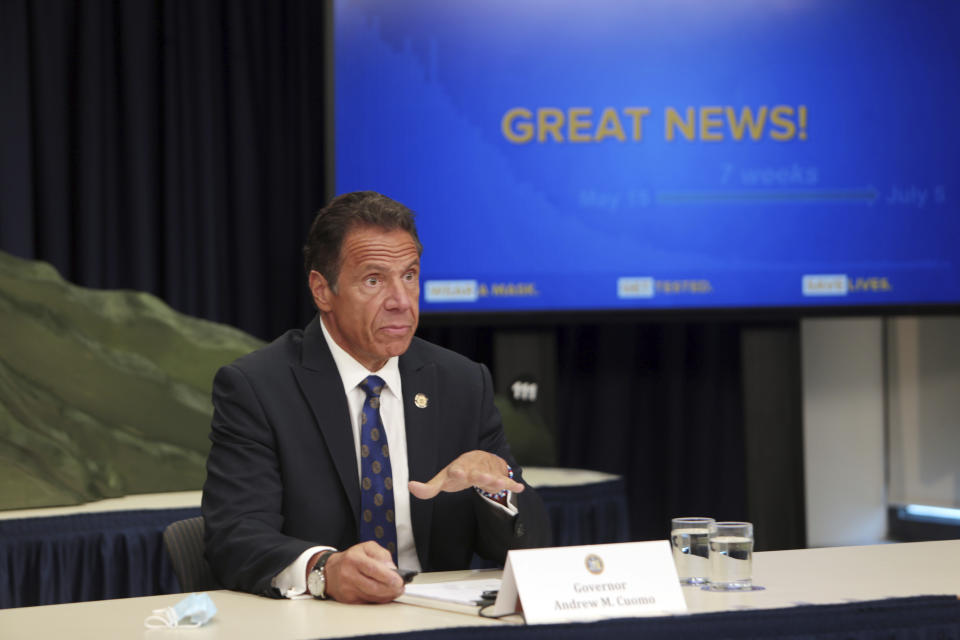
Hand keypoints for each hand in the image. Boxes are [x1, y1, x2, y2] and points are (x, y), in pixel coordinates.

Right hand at [323, 541, 403, 603]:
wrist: (330, 571)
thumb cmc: (351, 558)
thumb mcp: (366, 548)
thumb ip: (382, 555)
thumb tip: (392, 569)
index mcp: (354, 559)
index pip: (373, 569)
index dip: (388, 576)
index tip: (399, 580)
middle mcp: (349, 574)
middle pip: (373, 586)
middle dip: (390, 589)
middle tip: (400, 588)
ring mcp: (347, 589)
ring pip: (372, 596)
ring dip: (387, 595)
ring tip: (396, 591)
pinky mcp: (348, 600)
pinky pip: (368, 602)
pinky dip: (379, 600)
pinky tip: (385, 595)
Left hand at [408, 450, 524, 499]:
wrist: (480, 460)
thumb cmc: (459, 472)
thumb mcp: (443, 480)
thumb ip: (428, 488)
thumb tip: (410, 487)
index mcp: (460, 468)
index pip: (457, 470)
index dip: (456, 472)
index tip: (456, 472)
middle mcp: (474, 468)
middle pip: (477, 473)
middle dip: (480, 476)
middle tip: (482, 479)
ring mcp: (488, 472)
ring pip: (493, 475)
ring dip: (497, 479)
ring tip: (500, 483)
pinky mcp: (499, 476)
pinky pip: (507, 480)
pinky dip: (513, 483)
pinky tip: (519, 487)